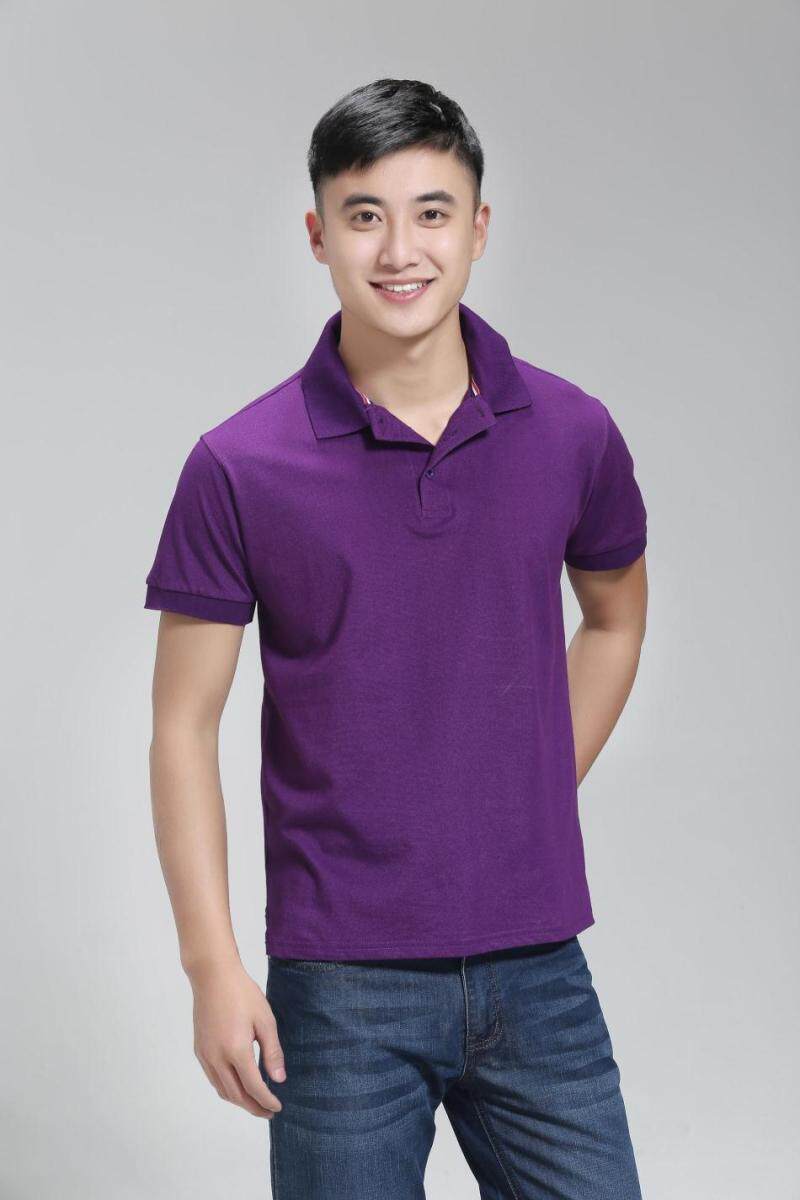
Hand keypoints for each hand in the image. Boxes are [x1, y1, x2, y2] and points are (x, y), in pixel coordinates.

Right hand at [189, 960, 284, 1117]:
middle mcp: (217, 1058)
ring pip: (222, 1090)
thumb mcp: (265, 1020)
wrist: (213, 976)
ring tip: (255, 1101)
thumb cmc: (242, 993)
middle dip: (253, 1107)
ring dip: (239, 1101)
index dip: (266, 1101)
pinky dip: (226, 1088)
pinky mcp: (199, 1050)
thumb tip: (279, 1079)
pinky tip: (238, 1084)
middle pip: (236, 1095)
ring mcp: (205, 1055)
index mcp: (236, 1050)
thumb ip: (272, 1052)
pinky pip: (213, 1078)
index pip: (253, 1087)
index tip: (278, 1107)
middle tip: (269, 1111)